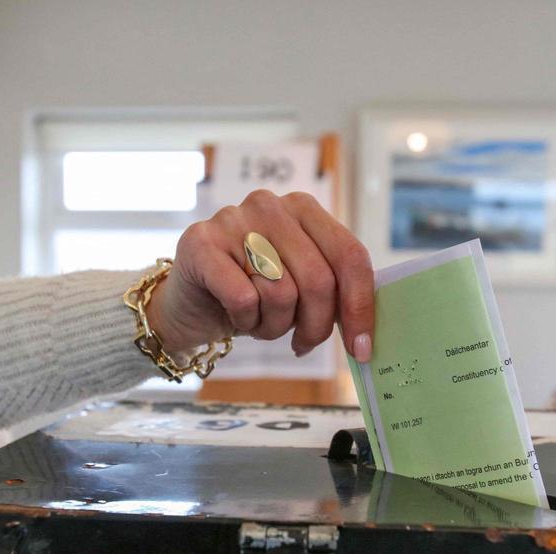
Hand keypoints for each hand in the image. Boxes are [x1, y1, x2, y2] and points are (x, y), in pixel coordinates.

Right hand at [145, 189, 374, 362]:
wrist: (190, 304)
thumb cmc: (253, 294)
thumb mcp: (300, 286)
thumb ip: (334, 290)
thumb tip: (365, 333)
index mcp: (304, 208)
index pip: (350, 255)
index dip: (360, 306)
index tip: (362, 347)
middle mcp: (269, 205)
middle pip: (319, 280)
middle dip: (315, 326)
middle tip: (303, 343)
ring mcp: (232, 220)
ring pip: (280, 293)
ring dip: (274, 325)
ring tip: (260, 321)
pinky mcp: (200, 242)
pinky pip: (243, 298)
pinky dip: (244, 321)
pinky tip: (235, 315)